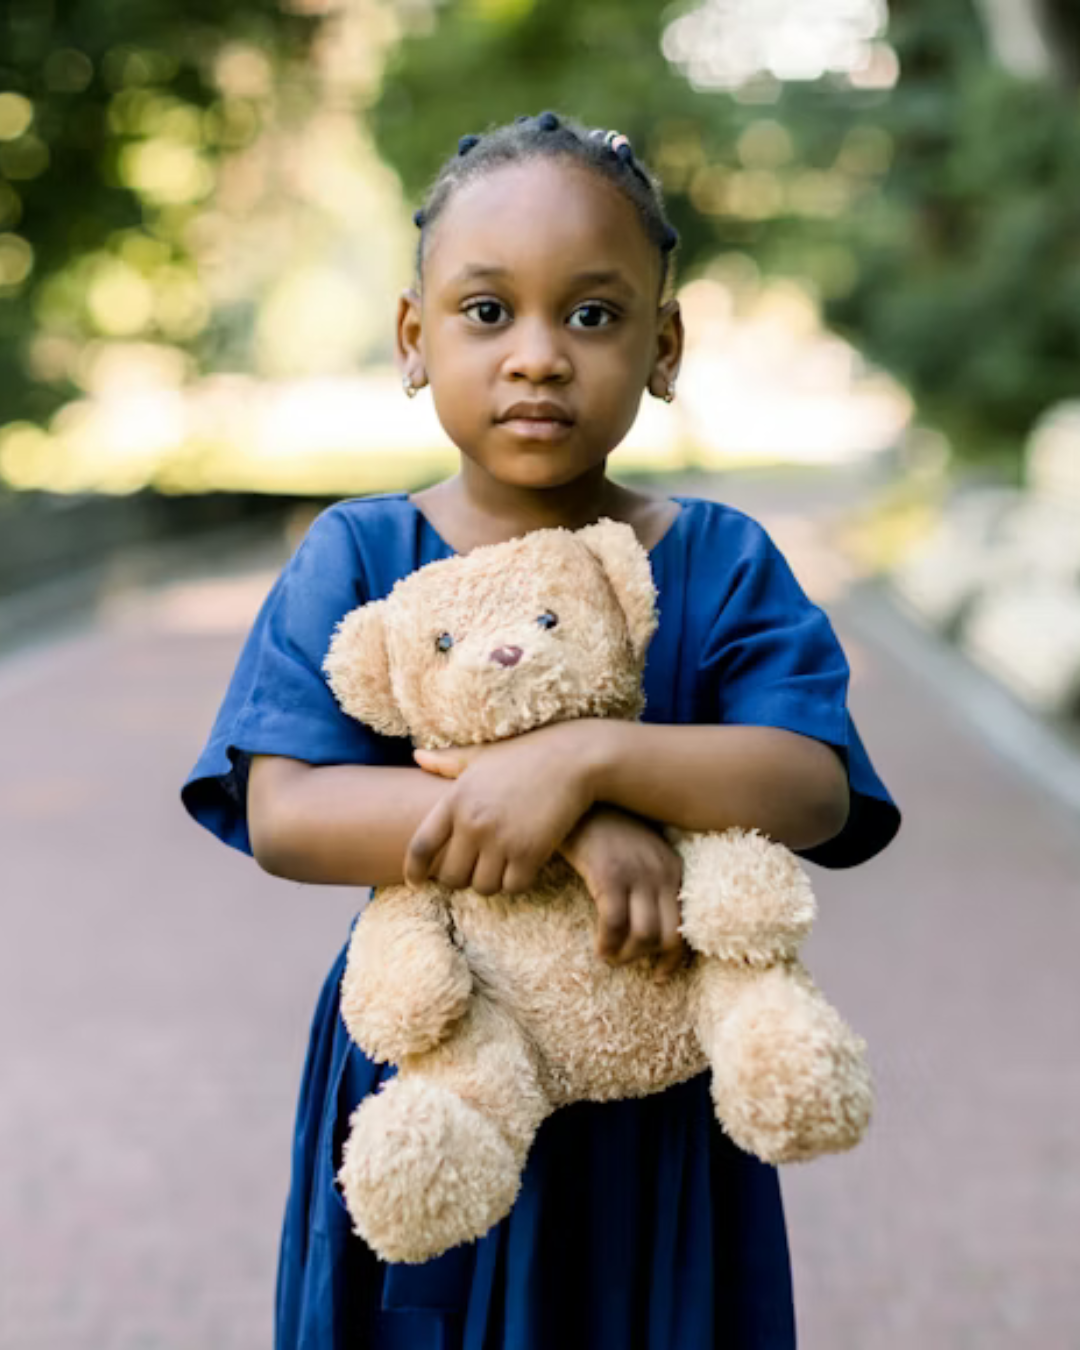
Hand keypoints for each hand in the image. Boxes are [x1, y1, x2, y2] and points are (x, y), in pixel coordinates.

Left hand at [407, 723, 597, 894]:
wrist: (574, 758)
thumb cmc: (527, 753)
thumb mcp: (483, 755)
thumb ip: (448, 761)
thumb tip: (417, 755)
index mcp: (455, 800)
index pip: (421, 846)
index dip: (413, 870)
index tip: (415, 883)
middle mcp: (473, 823)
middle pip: (451, 876)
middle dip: (462, 877)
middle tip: (476, 869)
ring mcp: (501, 840)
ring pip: (483, 887)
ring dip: (491, 881)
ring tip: (502, 865)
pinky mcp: (530, 853)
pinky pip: (513, 887)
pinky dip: (517, 882)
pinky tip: (524, 866)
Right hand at [559, 806, 687, 981]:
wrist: (577, 797)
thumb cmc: (602, 828)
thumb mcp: (637, 851)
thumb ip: (647, 879)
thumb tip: (645, 924)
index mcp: (673, 868)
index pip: (686, 925)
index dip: (674, 957)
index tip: (658, 975)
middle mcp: (661, 872)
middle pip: (669, 936)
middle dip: (650, 961)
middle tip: (629, 967)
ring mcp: (637, 873)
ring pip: (644, 936)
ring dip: (626, 956)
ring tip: (609, 956)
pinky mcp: (609, 875)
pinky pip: (614, 925)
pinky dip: (607, 944)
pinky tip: (598, 948)